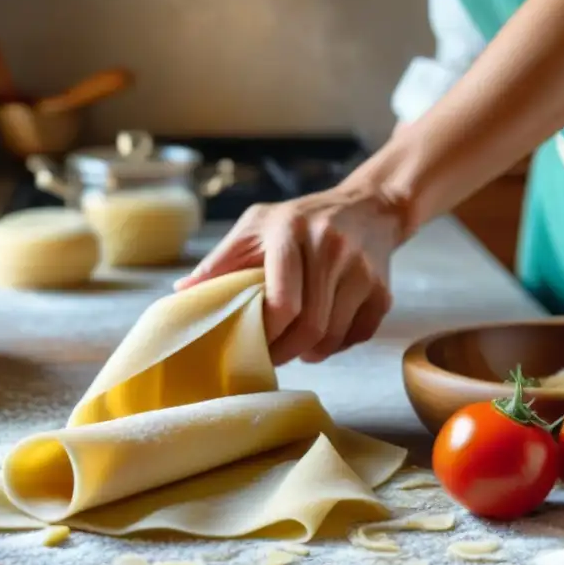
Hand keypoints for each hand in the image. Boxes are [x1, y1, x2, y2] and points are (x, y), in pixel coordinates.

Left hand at [174, 183, 403, 364]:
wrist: (369, 206)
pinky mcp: (383, 289)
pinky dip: (339, 345)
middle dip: (286, 352)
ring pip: (335, 336)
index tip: (252, 344)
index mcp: (292, 232)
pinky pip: (359, 335)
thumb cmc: (301, 219)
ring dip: (311, 353)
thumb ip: (220, 260)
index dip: (267, 335)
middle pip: (310, 326)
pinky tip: (325, 336)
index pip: (283, 303)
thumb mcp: (256, 226)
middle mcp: (330, 247)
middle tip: (272, 357)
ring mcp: (362, 269)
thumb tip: (181, 294)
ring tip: (296, 348)